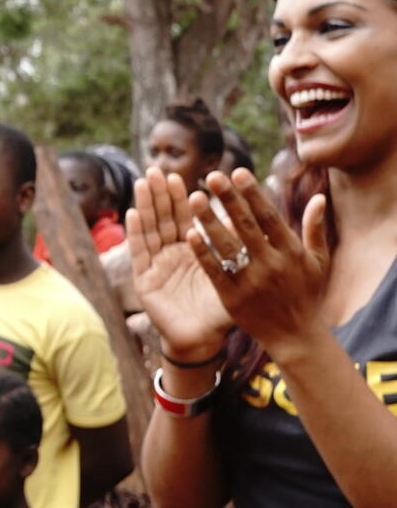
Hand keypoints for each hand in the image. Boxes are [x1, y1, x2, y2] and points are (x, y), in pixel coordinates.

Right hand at [127, 168, 232, 359]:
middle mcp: (171, 254)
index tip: (181, 176)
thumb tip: (247, 220)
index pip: (186, 218)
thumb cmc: (220, 310)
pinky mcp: (144, 280)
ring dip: (146, 205)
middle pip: (164, 219)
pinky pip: (140, 252)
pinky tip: (134, 212)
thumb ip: (239, 250)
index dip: (182, 198)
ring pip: (150, 229)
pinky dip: (136, 232)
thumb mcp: (234, 275)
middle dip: (159, 195)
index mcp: (192, 250)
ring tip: (143, 182)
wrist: (203, 340)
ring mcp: (156, 265)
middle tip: (157, 170)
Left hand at [185, 169, 329, 357]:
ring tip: (193, 198)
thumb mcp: (317, 262)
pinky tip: (189, 234)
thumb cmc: (304, 294)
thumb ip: (315, 229)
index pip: (269, 216)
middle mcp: (272, 264)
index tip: (237, 171)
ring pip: (227, 246)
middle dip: (228, 199)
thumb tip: (319, 197)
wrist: (294, 336)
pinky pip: (215, 271)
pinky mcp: (233, 298)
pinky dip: (203, 253)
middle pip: (246, 226)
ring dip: (209, 221)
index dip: (252, 193)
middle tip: (210, 175)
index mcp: (291, 252)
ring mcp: (251, 282)